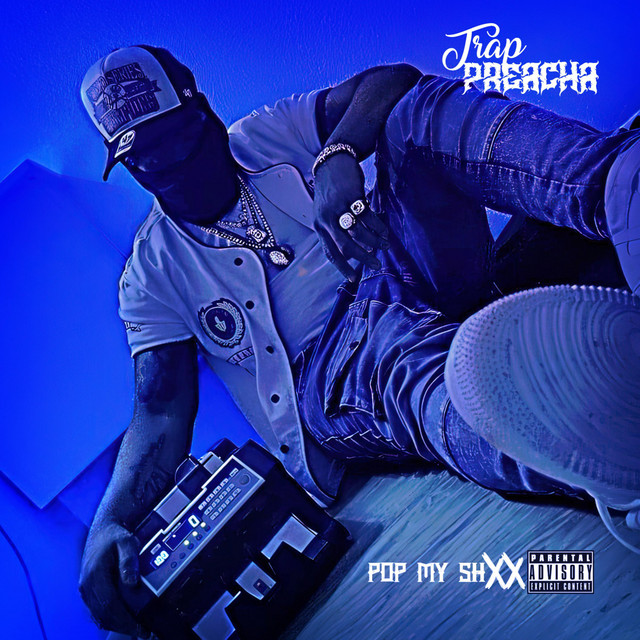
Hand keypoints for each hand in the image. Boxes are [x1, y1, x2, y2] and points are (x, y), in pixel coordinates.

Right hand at [79, 518, 149, 637]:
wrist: (102, 529)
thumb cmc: (115, 535)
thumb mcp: (127, 542)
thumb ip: (129, 560)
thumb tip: (131, 582)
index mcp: (95, 574)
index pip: (109, 605)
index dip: (125, 620)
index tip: (140, 627)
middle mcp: (87, 584)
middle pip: (103, 614)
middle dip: (123, 626)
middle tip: (142, 632)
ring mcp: (85, 589)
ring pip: (98, 615)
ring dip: (116, 624)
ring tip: (136, 628)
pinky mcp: (87, 590)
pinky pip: (96, 610)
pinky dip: (109, 618)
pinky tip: (124, 620)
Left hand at [313, 152, 388, 281]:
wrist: (332, 163)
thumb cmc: (330, 191)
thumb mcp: (325, 212)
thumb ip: (334, 231)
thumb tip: (349, 253)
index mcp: (319, 226)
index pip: (330, 252)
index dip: (342, 267)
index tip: (353, 279)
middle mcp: (327, 220)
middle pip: (346, 246)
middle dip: (363, 258)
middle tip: (376, 265)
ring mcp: (339, 208)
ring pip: (359, 233)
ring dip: (374, 242)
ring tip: (385, 246)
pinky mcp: (352, 198)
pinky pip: (368, 218)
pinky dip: (378, 227)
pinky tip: (385, 232)